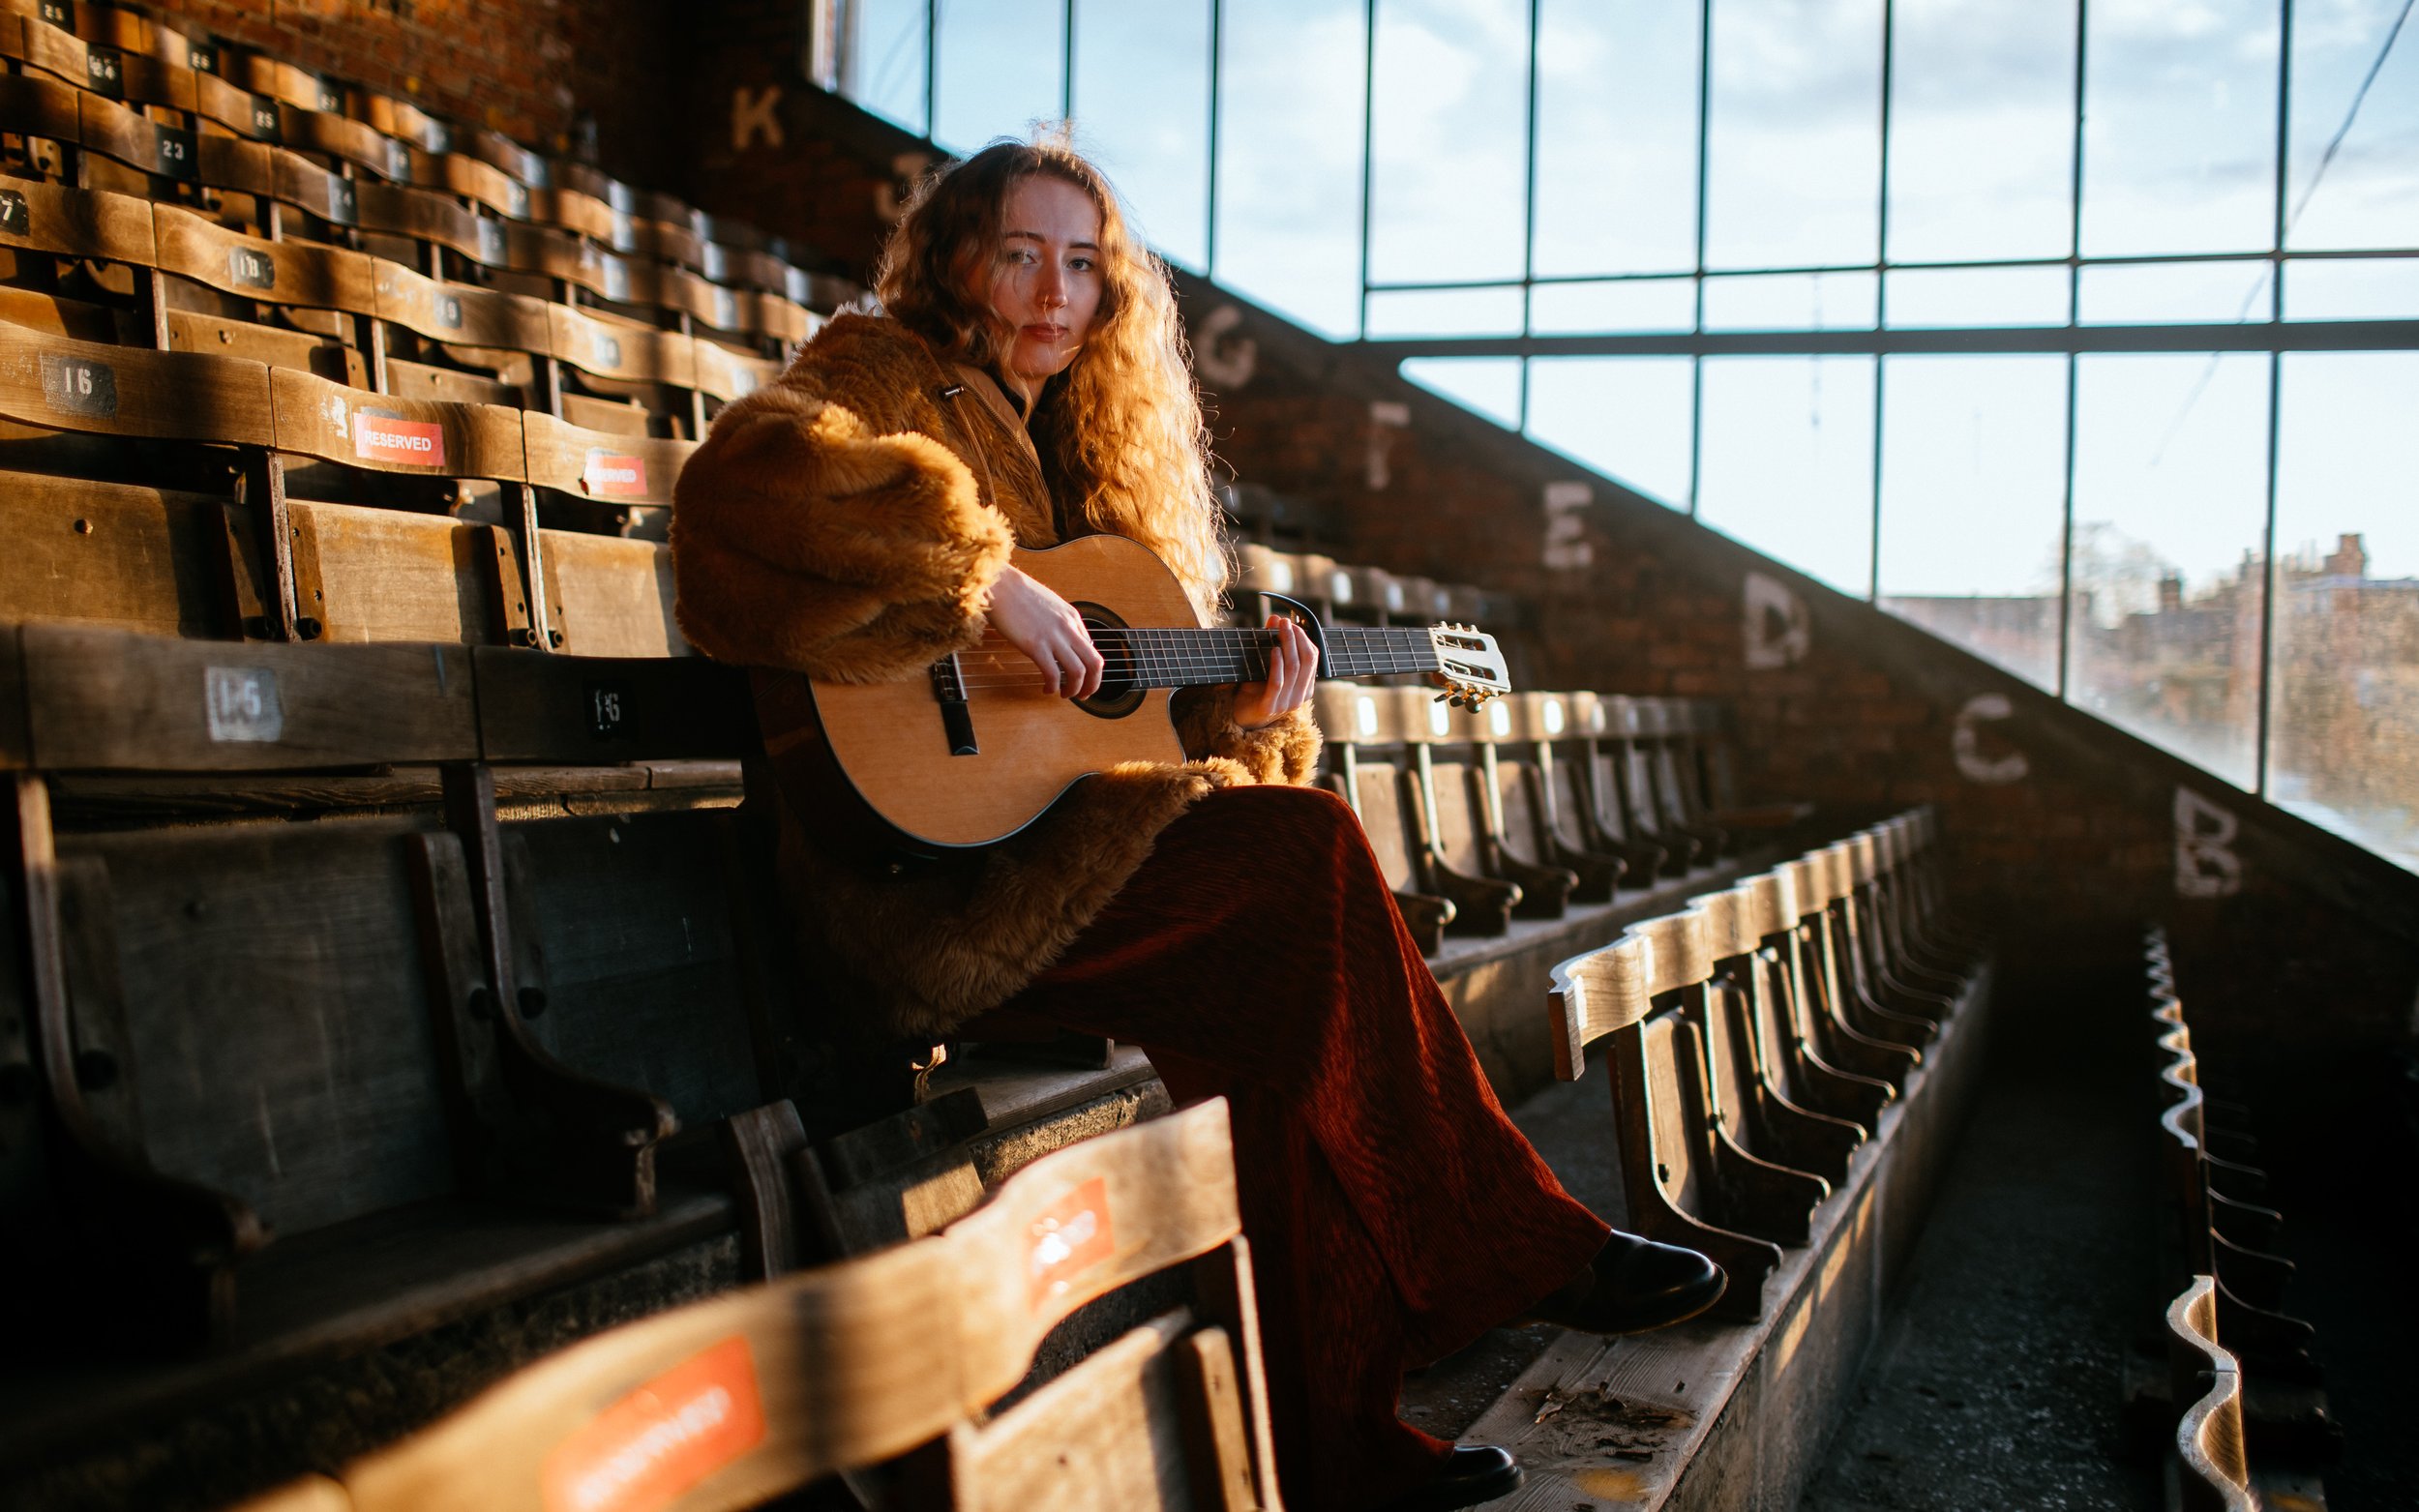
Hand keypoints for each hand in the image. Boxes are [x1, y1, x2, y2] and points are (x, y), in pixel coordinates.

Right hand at [987, 565, 1103, 698]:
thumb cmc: (1019, 594)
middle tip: (1083, 695)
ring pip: (1078, 672)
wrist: (1000, 584)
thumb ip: (1061, 623)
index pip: (1093, 650)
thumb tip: (1066, 643)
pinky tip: (1046, 688)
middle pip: (1095, 664)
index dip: (1090, 670)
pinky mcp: (1035, 645)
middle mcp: (1068, 628)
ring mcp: (1053, 637)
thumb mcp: (1050, 605)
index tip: (1081, 679)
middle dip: (1092, 685)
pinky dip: (1053, 686)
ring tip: (1064, 694)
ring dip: (1074, 689)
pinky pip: (1052, 674)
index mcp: (1073, 618)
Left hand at [1233, 614, 1316, 728]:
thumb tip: (1276, 618)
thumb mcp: (1267, 665)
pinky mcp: (1269, 707)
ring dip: (1287, 645)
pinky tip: (1273, 650)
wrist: (1241, 717)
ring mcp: (1285, 703)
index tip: (1293, 624)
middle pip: (1306, 661)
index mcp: (1305, 688)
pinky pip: (1277, 682)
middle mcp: (1299, 697)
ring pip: (1293, 670)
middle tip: (1286, 623)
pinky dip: (1276, 664)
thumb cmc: (1256, 689)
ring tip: (1279, 630)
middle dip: (1297, 638)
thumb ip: (1273, 643)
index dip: (1305, 639)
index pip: (1313, 659)